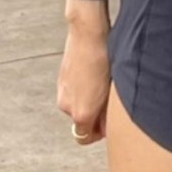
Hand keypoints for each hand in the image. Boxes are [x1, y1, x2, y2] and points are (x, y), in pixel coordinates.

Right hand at [56, 21, 110, 145]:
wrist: (88, 33)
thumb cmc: (104, 58)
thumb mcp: (111, 91)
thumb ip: (106, 114)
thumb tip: (106, 123)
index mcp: (81, 114)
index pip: (85, 138)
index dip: (99, 132)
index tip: (107, 123)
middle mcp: (67, 107)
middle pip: (81, 122)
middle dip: (93, 116)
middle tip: (107, 101)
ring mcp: (61, 92)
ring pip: (76, 106)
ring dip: (86, 102)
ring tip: (100, 84)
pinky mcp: (60, 80)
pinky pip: (71, 93)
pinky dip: (80, 90)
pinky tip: (92, 75)